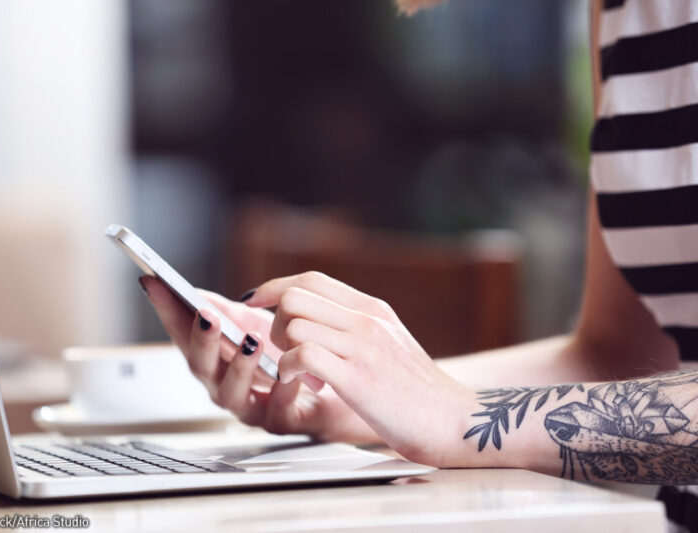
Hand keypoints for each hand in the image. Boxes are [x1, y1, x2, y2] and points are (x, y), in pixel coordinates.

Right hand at [140, 276, 381, 443]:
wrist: (331, 388)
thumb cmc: (287, 356)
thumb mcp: (253, 325)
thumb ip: (225, 312)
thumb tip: (193, 292)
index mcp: (214, 360)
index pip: (182, 334)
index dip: (166, 311)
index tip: (154, 283)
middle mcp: (224, 385)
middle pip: (201, 367)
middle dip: (202, 341)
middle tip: (206, 316)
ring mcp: (250, 406)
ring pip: (234, 393)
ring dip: (239, 366)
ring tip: (251, 341)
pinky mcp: (282, 421)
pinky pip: (278, 410)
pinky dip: (282, 391)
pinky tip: (288, 374)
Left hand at [243, 271, 475, 465]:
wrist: (454, 420)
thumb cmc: (417, 390)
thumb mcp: (388, 342)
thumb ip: (354, 325)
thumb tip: (312, 316)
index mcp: (372, 309)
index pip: (311, 279)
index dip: (274, 287)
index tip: (254, 301)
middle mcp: (366, 320)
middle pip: (294, 297)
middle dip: (275, 324)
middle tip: (286, 352)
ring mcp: (363, 346)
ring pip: (294, 324)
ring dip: (283, 352)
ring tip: (300, 375)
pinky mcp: (358, 377)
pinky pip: (301, 355)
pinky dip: (289, 371)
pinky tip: (304, 385)